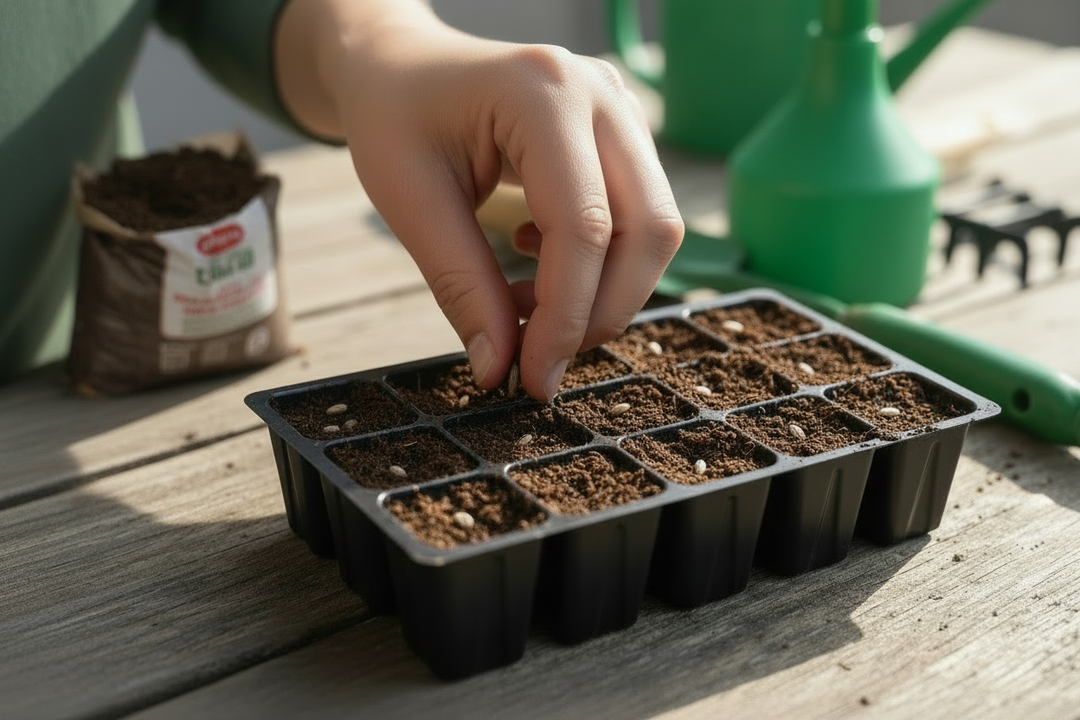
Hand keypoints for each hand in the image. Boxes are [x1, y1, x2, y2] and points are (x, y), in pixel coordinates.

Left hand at [276, 0, 682, 400]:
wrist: (400, 64)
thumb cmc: (393, 117)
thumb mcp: (409, 200)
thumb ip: (460, 285)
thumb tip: (498, 370)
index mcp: (542, 94)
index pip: (584, 227)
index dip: (565, 317)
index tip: (535, 379)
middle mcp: (600, 94)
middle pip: (648, 229)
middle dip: (602, 312)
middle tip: (543, 359)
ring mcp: (620, 108)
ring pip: (655, 228)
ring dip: (603, 292)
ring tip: (524, 304)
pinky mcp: (622, 133)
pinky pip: (639, 216)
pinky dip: (600, 264)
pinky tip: (536, 258)